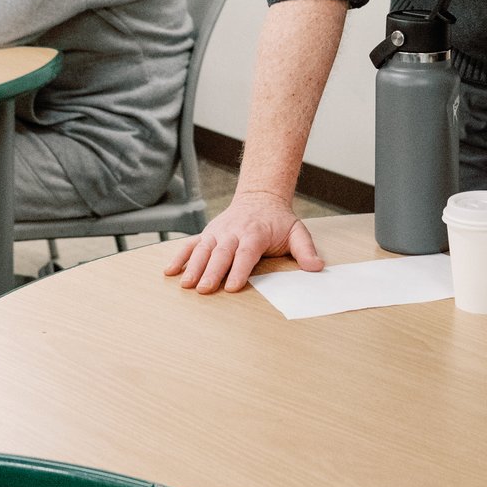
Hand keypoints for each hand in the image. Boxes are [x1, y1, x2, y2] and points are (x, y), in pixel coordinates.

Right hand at [164, 191, 322, 293]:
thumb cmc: (278, 220)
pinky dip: (179, 256)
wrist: (260, 197)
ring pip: (203, 249)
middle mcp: (233, 231)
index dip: (239, 269)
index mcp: (255, 233)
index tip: (232, 287)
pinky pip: (191, 245)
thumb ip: (305, 250)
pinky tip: (169, 271)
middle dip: (212, 272)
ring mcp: (218, 232)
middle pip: (221, 253)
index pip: (246, 253)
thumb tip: (317, 267)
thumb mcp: (297, 232)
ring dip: (193, 266)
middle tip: (204, 289)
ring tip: (185, 284)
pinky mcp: (208, 234)